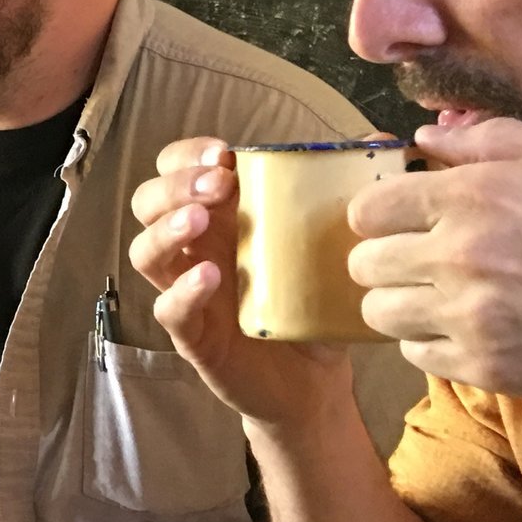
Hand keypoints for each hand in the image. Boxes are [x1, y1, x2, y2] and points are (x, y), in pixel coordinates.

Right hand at [129, 136, 356, 426]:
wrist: (314, 381)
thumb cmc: (313, 304)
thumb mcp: (331, 244)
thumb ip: (346, 193)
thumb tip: (377, 140)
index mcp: (218, 217)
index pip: (174, 170)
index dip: (186, 155)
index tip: (224, 153)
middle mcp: (193, 249)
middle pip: (147, 202)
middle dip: (176, 185)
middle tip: (218, 184)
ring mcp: (186, 291)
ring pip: (144, 252)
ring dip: (166, 229)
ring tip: (199, 220)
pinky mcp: (193, 335)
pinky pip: (168, 309)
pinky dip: (183, 290)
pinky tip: (208, 277)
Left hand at [351, 117, 521, 402]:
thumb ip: (492, 141)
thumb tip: (427, 137)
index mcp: (475, 196)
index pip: (368, 209)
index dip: (382, 214)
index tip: (402, 220)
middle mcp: (459, 256)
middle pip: (364, 265)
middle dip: (386, 259)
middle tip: (420, 260)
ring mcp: (469, 317)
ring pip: (380, 315)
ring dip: (403, 304)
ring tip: (440, 297)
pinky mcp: (486, 367)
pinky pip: (415, 356)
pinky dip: (430, 343)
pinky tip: (467, 329)